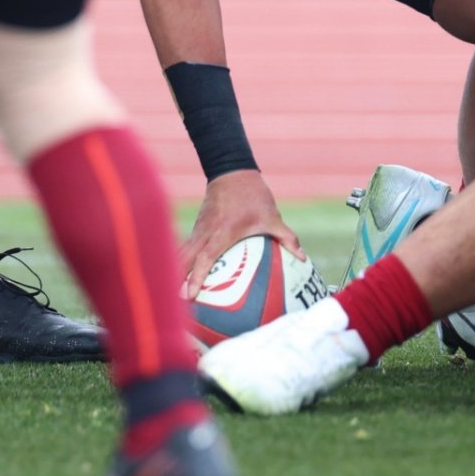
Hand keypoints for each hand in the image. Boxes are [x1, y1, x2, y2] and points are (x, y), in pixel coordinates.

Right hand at [180, 169, 304, 298]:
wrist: (231, 171)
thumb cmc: (252, 195)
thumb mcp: (271, 216)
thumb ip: (286, 237)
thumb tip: (303, 258)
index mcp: (223, 232)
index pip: (206, 258)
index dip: (197, 277)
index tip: (191, 295)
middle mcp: (206, 233)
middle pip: (185, 259)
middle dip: (176, 280)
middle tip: (174, 304)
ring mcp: (199, 230)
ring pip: (181, 254)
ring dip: (174, 272)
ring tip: (171, 297)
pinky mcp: (197, 228)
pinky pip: (186, 248)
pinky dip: (180, 263)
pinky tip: (180, 277)